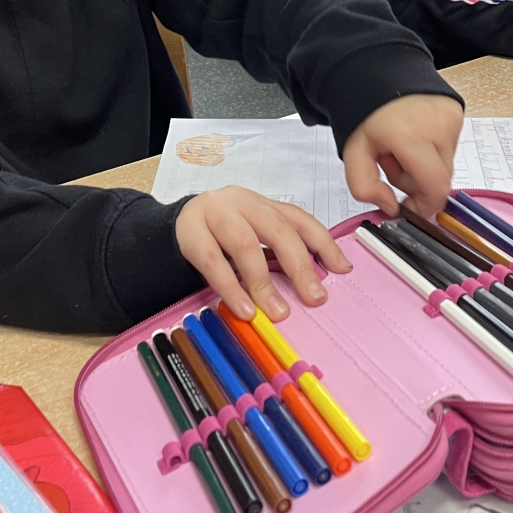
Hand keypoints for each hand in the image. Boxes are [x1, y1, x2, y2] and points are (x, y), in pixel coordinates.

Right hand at [176, 186, 351, 321]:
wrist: (171, 227)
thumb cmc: (219, 235)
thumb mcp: (252, 236)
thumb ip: (278, 252)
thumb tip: (313, 282)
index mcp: (262, 203)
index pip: (299, 219)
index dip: (323, 244)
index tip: (342, 269)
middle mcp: (242, 202)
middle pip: (278, 229)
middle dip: (299, 265)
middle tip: (314, 297)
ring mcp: (214, 213)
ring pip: (246, 244)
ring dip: (263, 282)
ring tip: (277, 311)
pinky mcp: (190, 231)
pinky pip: (213, 261)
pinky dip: (231, 287)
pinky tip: (243, 308)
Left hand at [343, 94, 462, 218]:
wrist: (379, 73)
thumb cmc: (366, 112)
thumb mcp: (353, 152)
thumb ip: (364, 187)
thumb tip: (391, 208)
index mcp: (412, 137)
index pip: (436, 188)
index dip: (424, 206)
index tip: (408, 207)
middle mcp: (439, 128)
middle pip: (438, 180)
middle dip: (415, 182)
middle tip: (392, 163)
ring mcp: (452, 120)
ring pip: (444, 165)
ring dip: (423, 166)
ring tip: (401, 146)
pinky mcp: (457, 114)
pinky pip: (448, 147)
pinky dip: (431, 149)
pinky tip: (414, 134)